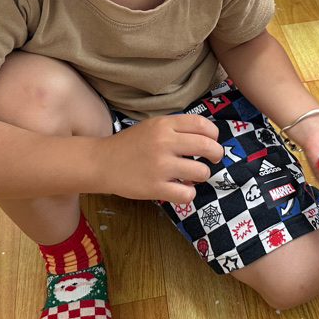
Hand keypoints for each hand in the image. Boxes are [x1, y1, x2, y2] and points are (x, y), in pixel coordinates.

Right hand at [104, 114, 223, 203]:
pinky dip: (188, 193)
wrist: (101, 163)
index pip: (202, 125)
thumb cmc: (130, 144)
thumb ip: (176, 128)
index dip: (214, 134)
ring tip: (191, 175)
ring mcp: (160, 166)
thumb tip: (208, 138)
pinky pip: (187, 194)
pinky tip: (180, 188)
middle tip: (213, 158)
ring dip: (201, 175)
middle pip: (207, 146)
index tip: (212, 141)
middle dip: (216, 154)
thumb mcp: (152, 126)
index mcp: (164, 125)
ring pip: (201, 172)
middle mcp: (164, 143)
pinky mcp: (155, 188)